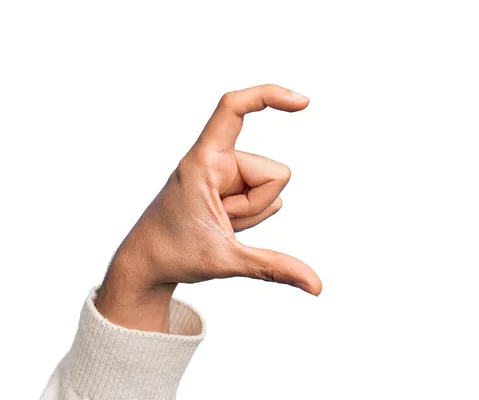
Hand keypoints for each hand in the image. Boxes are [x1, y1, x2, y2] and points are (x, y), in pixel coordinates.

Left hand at [96, 84, 321, 331]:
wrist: (147, 263)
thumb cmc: (173, 253)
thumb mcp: (225, 261)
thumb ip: (274, 268)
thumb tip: (316, 286)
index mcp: (204, 161)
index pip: (234, 108)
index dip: (269, 96)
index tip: (303, 103)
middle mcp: (217, 160)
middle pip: (275, 173)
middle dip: (258, 205)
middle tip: (221, 221)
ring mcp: (226, 173)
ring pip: (272, 187)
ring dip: (253, 212)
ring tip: (219, 222)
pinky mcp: (232, 185)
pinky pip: (266, 196)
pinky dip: (252, 213)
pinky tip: (225, 222)